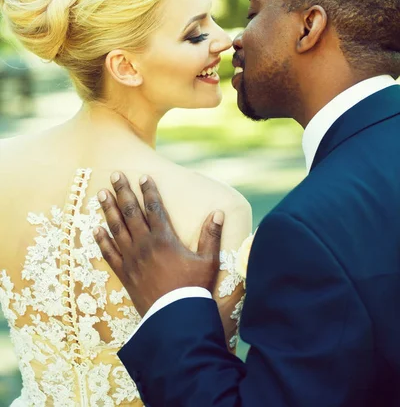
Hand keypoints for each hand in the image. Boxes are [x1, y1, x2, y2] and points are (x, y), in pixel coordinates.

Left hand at [94, 172, 224, 316]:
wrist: (175, 319)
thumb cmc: (194, 289)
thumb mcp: (208, 261)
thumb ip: (212, 235)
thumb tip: (218, 213)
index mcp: (164, 238)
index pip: (154, 207)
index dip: (148, 190)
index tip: (143, 176)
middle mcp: (144, 244)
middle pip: (131, 212)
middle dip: (122, 191)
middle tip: (115, 174)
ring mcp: (132, 259)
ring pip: (116, 228)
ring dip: (108, 209)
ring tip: (101, 193)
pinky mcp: (125, 274)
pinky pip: (109, 254)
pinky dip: (101, 241)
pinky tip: (95, 229)